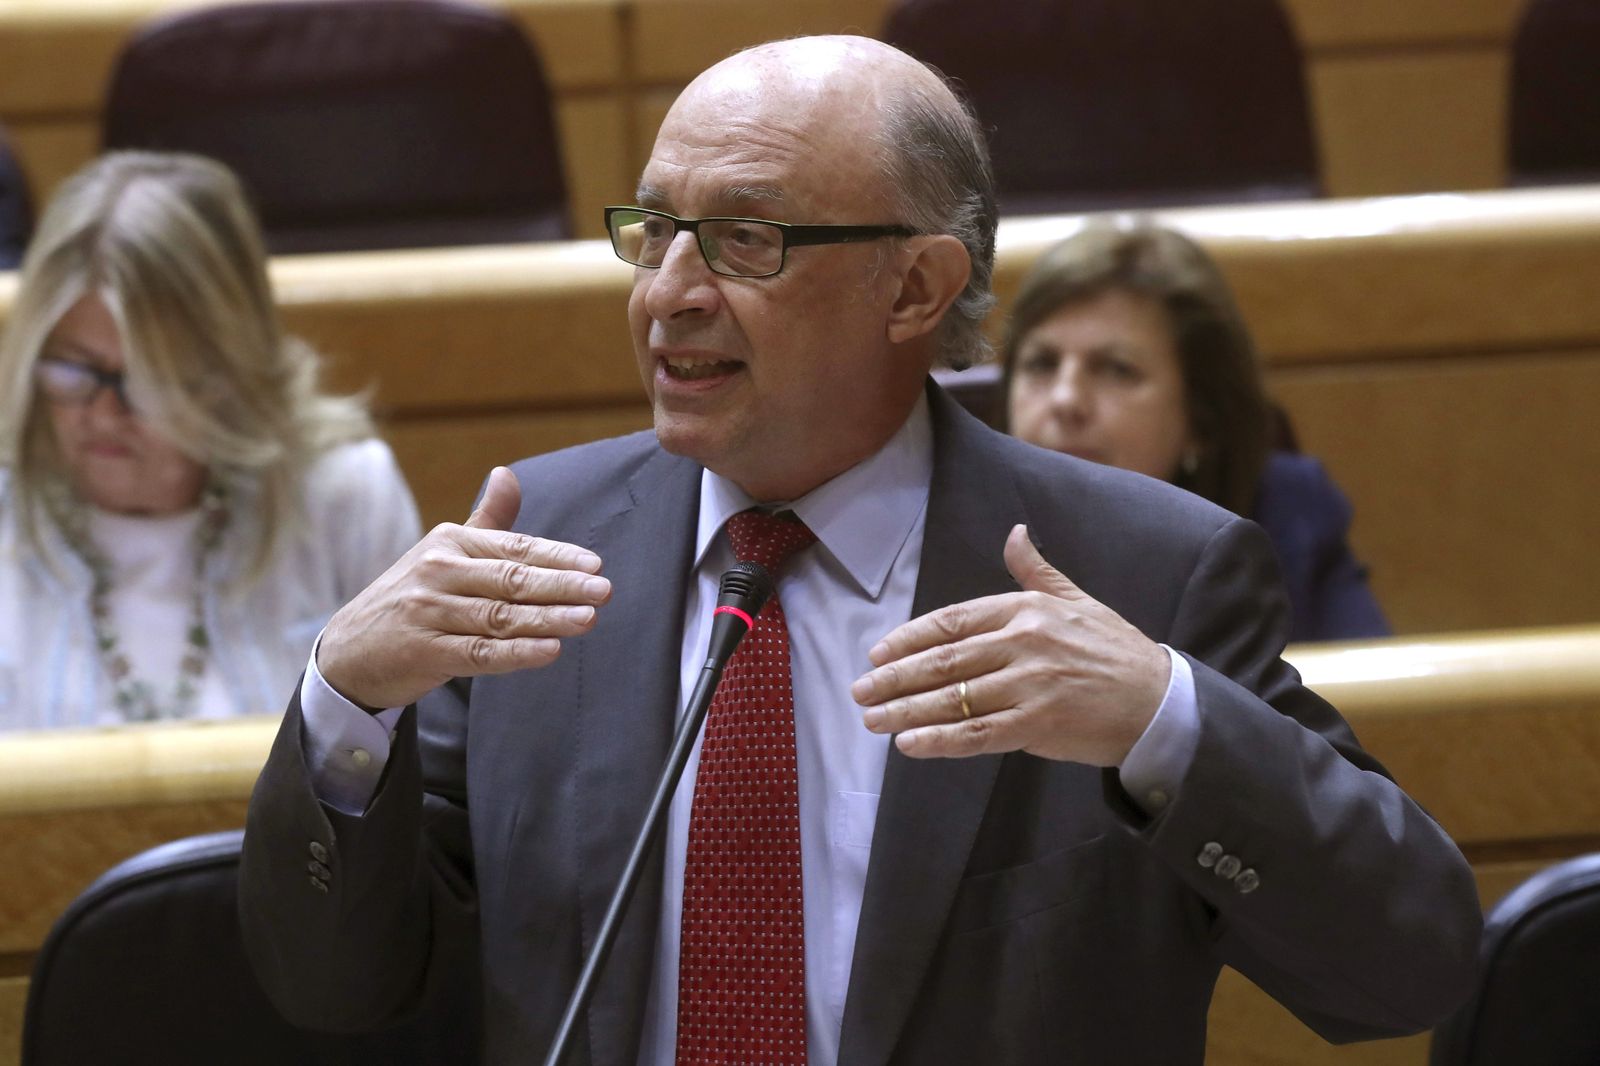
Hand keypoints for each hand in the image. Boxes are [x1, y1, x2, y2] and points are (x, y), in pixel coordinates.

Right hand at [317, 466, 611, 709]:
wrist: (350, 649)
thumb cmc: (414, 597)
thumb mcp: (444, 552)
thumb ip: (486, 520)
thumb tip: (508, 474)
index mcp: (449, 543)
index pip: (513, 547)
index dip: (556, 556)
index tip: (595, 564)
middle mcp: (437, 573)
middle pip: (510, 580)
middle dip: (561, 585)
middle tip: (603, 590)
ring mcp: (429, 614)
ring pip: (499, 617)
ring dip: (547, 618)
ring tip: (588, 619)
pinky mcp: (424, 653)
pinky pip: (478, 653)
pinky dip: (517, 653)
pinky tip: (550, 651)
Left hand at [851, 524, 1169, 765]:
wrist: (1160, 702)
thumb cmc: (1115, 651)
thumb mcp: (1078, 601)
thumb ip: (1037, 572)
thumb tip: (1015, 533)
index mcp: (1027, 610)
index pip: (953, 622)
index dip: (909, 638)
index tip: (877, 653)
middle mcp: (1024, 643)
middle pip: (943, 661)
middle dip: (894, 677)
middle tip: (859, 690)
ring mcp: (1030, 685)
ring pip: (953, 699)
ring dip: (905, 711)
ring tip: (872, 720)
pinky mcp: (1039, 725)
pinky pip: (977, 734)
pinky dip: (939, 741)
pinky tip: (909, 745)